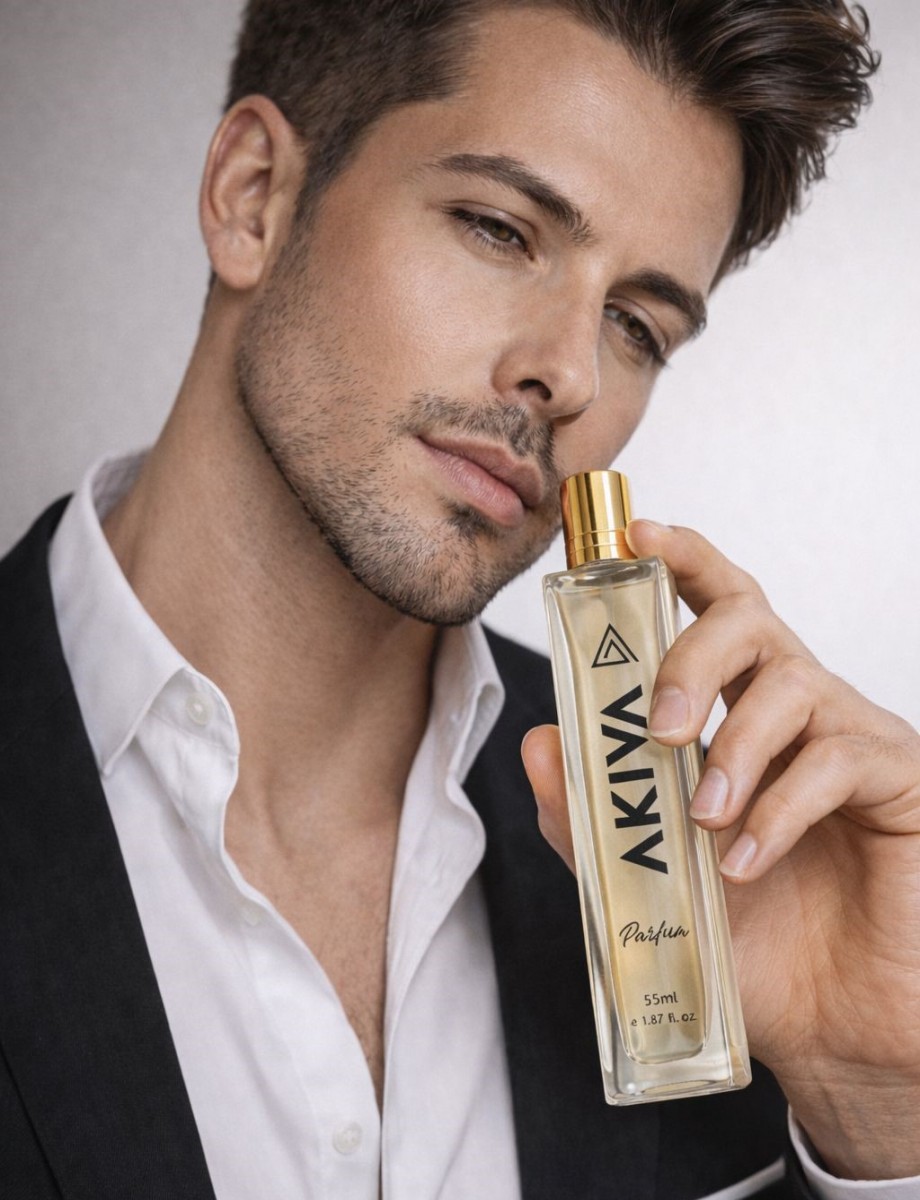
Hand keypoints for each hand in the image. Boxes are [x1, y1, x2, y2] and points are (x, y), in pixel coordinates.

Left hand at [523, 519, 919, 1179]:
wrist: (830, 1021)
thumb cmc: (749, 935)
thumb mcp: (646, 871)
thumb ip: (588, 810)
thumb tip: (536, 742)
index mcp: (737, 708)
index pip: (713, 606)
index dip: (681, 558)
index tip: (636, 534)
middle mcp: (796, 704)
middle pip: (750, 618)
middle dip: (692, 655)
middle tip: (657, 726)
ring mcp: (851, 736)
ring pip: (794, 683)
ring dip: (735, 749)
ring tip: (701, 819)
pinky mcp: (897, 778)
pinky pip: (836, 760)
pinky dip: (777, 810)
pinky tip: (743, 862)